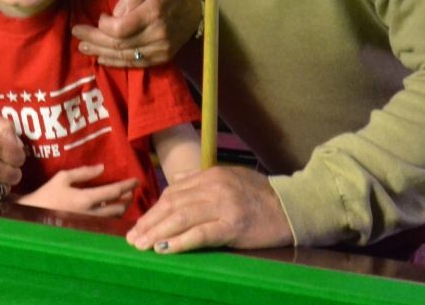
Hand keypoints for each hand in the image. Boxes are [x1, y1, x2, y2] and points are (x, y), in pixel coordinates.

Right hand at [18, 165, 137, 217]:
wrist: (34, 215)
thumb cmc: (48, 194)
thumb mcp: (63, 177)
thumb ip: (83, 172)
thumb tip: (102, 168)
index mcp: (86, 198)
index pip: (114, 192)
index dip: (127, 186)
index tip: (136, 181)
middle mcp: (91, 213)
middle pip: (118, 207)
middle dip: (127, 198)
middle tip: (131, 191)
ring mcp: (89, 223)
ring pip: (114, 218)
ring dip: (122, 208)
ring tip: (124, 200)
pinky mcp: (86, 229)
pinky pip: (106, 223)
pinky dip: (112, 216)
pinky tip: (111, 210)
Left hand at [72, 0, 200, 66]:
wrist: (195, 8)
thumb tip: (114, 15)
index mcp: (153, 13)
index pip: (120, 29)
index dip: (103, 26)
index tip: (98, 17)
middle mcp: (158, 34)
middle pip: (119, 44)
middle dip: (94, 40)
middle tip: (77, 34)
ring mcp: (162, 49)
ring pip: (125, 56)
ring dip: (101, 53)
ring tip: (83, 47)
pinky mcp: (163, 58)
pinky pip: (136, 64)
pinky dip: (117, 63)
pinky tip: (102, 58)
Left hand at [125, 166, 292, 253]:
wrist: (292, 207)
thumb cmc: (261, 195)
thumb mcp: (230, 178)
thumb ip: (201, 179)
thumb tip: (176, 182)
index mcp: (210, 176)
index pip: (173, 193)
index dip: (153, 210)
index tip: (139, 224)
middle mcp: (214, 188)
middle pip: (172, 205)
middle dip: (149, 222)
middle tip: (132, 238)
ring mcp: (223, 206)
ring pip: (181, 219)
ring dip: (158, 233)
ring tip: (142, 245)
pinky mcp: (233, 226)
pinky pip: (201, 234)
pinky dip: (180, 241)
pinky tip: (165, 249)